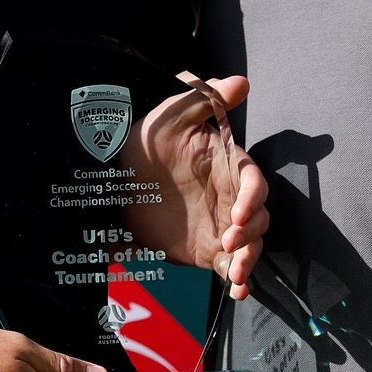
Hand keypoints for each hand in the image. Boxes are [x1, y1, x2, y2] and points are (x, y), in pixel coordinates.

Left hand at [126, 73, 268, 299]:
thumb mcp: (171, 115)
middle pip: (258, 218)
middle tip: (229, 241)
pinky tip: (238, 290)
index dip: (251, 199)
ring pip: (250, 244)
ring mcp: (220, 225)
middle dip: (251, 233)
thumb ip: (204, 98)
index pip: (253, 183)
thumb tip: (241, 81)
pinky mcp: (207, 249)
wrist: (113, 176)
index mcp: (228, 165)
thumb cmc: (146, 138)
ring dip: (249, 258)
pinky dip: (239, 279)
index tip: (236, 215)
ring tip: (237, 273)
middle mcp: (229, 197)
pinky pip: (230, 266)